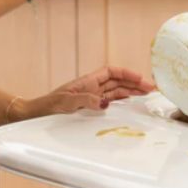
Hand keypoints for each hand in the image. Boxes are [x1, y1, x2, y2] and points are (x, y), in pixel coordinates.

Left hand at [14, 66, 154, 119]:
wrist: (35, 116)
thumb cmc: (48, 107)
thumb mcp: (66, 103)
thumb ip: (85, 100)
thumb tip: (106, 102)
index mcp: (87, 81)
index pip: (111, 72)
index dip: (127, 73)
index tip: (141, 79)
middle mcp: (91, 87)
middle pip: (117, 81)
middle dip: (134, 83)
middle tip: (152, 89)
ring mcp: (91, 97)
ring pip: (116, 92)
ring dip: (131, 92)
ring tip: (147, 95)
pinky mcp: (90, 108)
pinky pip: (110, 102)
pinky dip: (122, 102)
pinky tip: (131, 105)